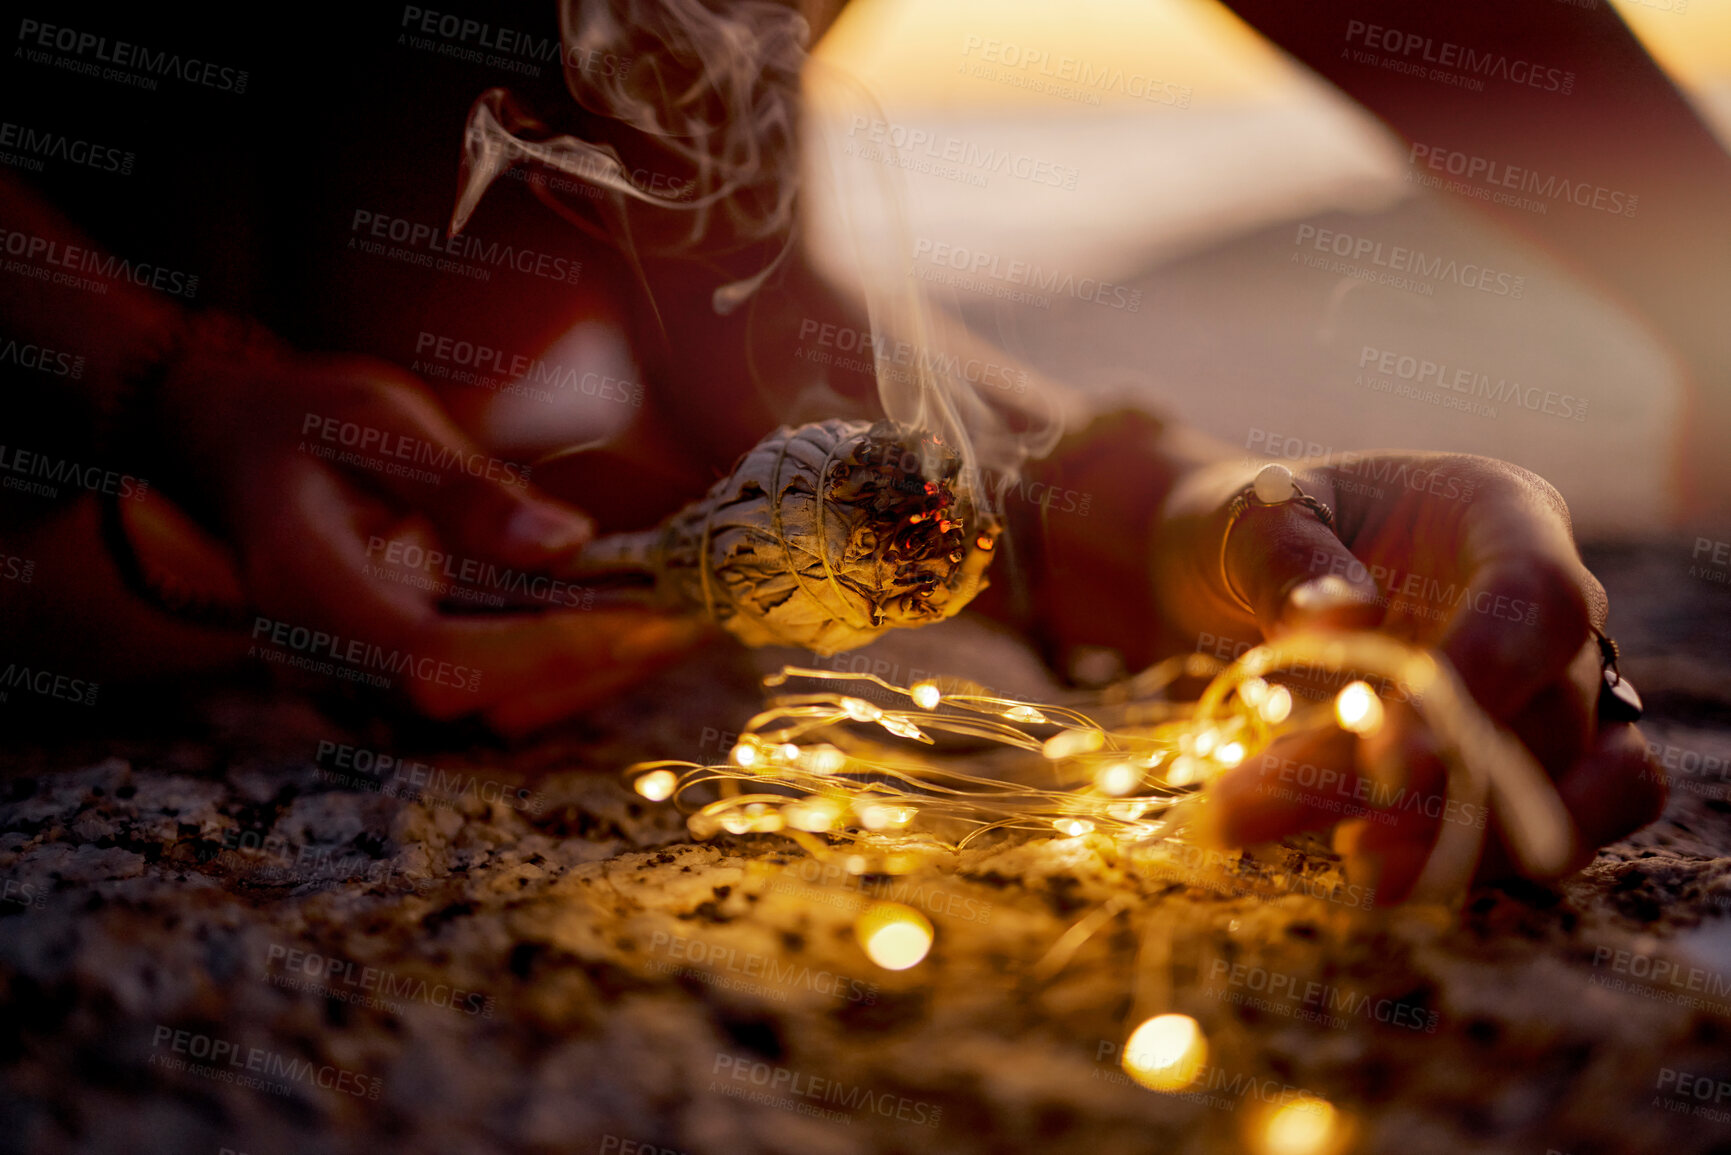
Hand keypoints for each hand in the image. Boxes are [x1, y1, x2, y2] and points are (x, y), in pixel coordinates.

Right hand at [147, 319, 712, 734]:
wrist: (234, 452)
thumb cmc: (304, 421)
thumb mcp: (377, 419)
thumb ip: (464, 487)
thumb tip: (566, 541)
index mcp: (312, 594)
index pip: (437, 665)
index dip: (543, 653)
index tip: (636, 616)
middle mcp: (328, 662)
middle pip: (476, 711)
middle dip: (590, 672)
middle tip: (688, 621)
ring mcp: (354, 686)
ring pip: (488, 723)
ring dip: (586, 683)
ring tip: (674, 628)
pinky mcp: (388, 686)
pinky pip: (484, 705)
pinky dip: (558, 677)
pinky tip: (621, 634)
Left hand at [1153, 452, 1665, 903]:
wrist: (1229, 580)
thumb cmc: (1248, 530)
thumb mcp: (1243, 517)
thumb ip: (1285, 556)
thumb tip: (1345, 615)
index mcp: (1501, 516)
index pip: (1537, 601)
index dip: (1480, 682)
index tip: (1386, 758)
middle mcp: (1549, 608)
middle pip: (1542, 713)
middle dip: (1425, 783)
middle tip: (1279, 811)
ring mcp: (1548, 691)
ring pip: (1576, 789)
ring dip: (1471, 842)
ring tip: (1355, 864)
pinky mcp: (1518, 767)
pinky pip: (1543, 829)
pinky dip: (1472, 863)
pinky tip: (1375, 876)